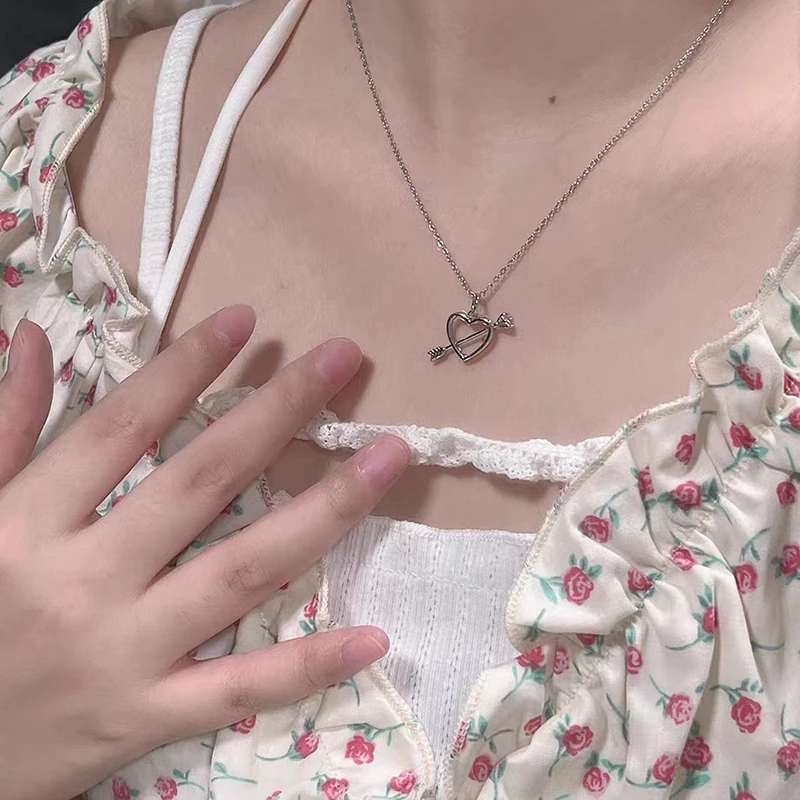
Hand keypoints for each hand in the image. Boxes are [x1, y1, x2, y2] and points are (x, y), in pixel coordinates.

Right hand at [0, 305, 409, 799]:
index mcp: (30, 522)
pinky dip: (307, 666)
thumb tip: (34, 342)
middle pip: (202, 481)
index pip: (123, 426)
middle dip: (278, 411)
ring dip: (325, 508)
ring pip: (242, 570)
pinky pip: (238, 690)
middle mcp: (84, 579)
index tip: (246, 321)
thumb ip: (3, 428)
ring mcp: (123, 652)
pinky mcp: (146, 717)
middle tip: (343, 359)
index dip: (185, 366)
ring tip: (389, 455)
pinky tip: (374, 634)